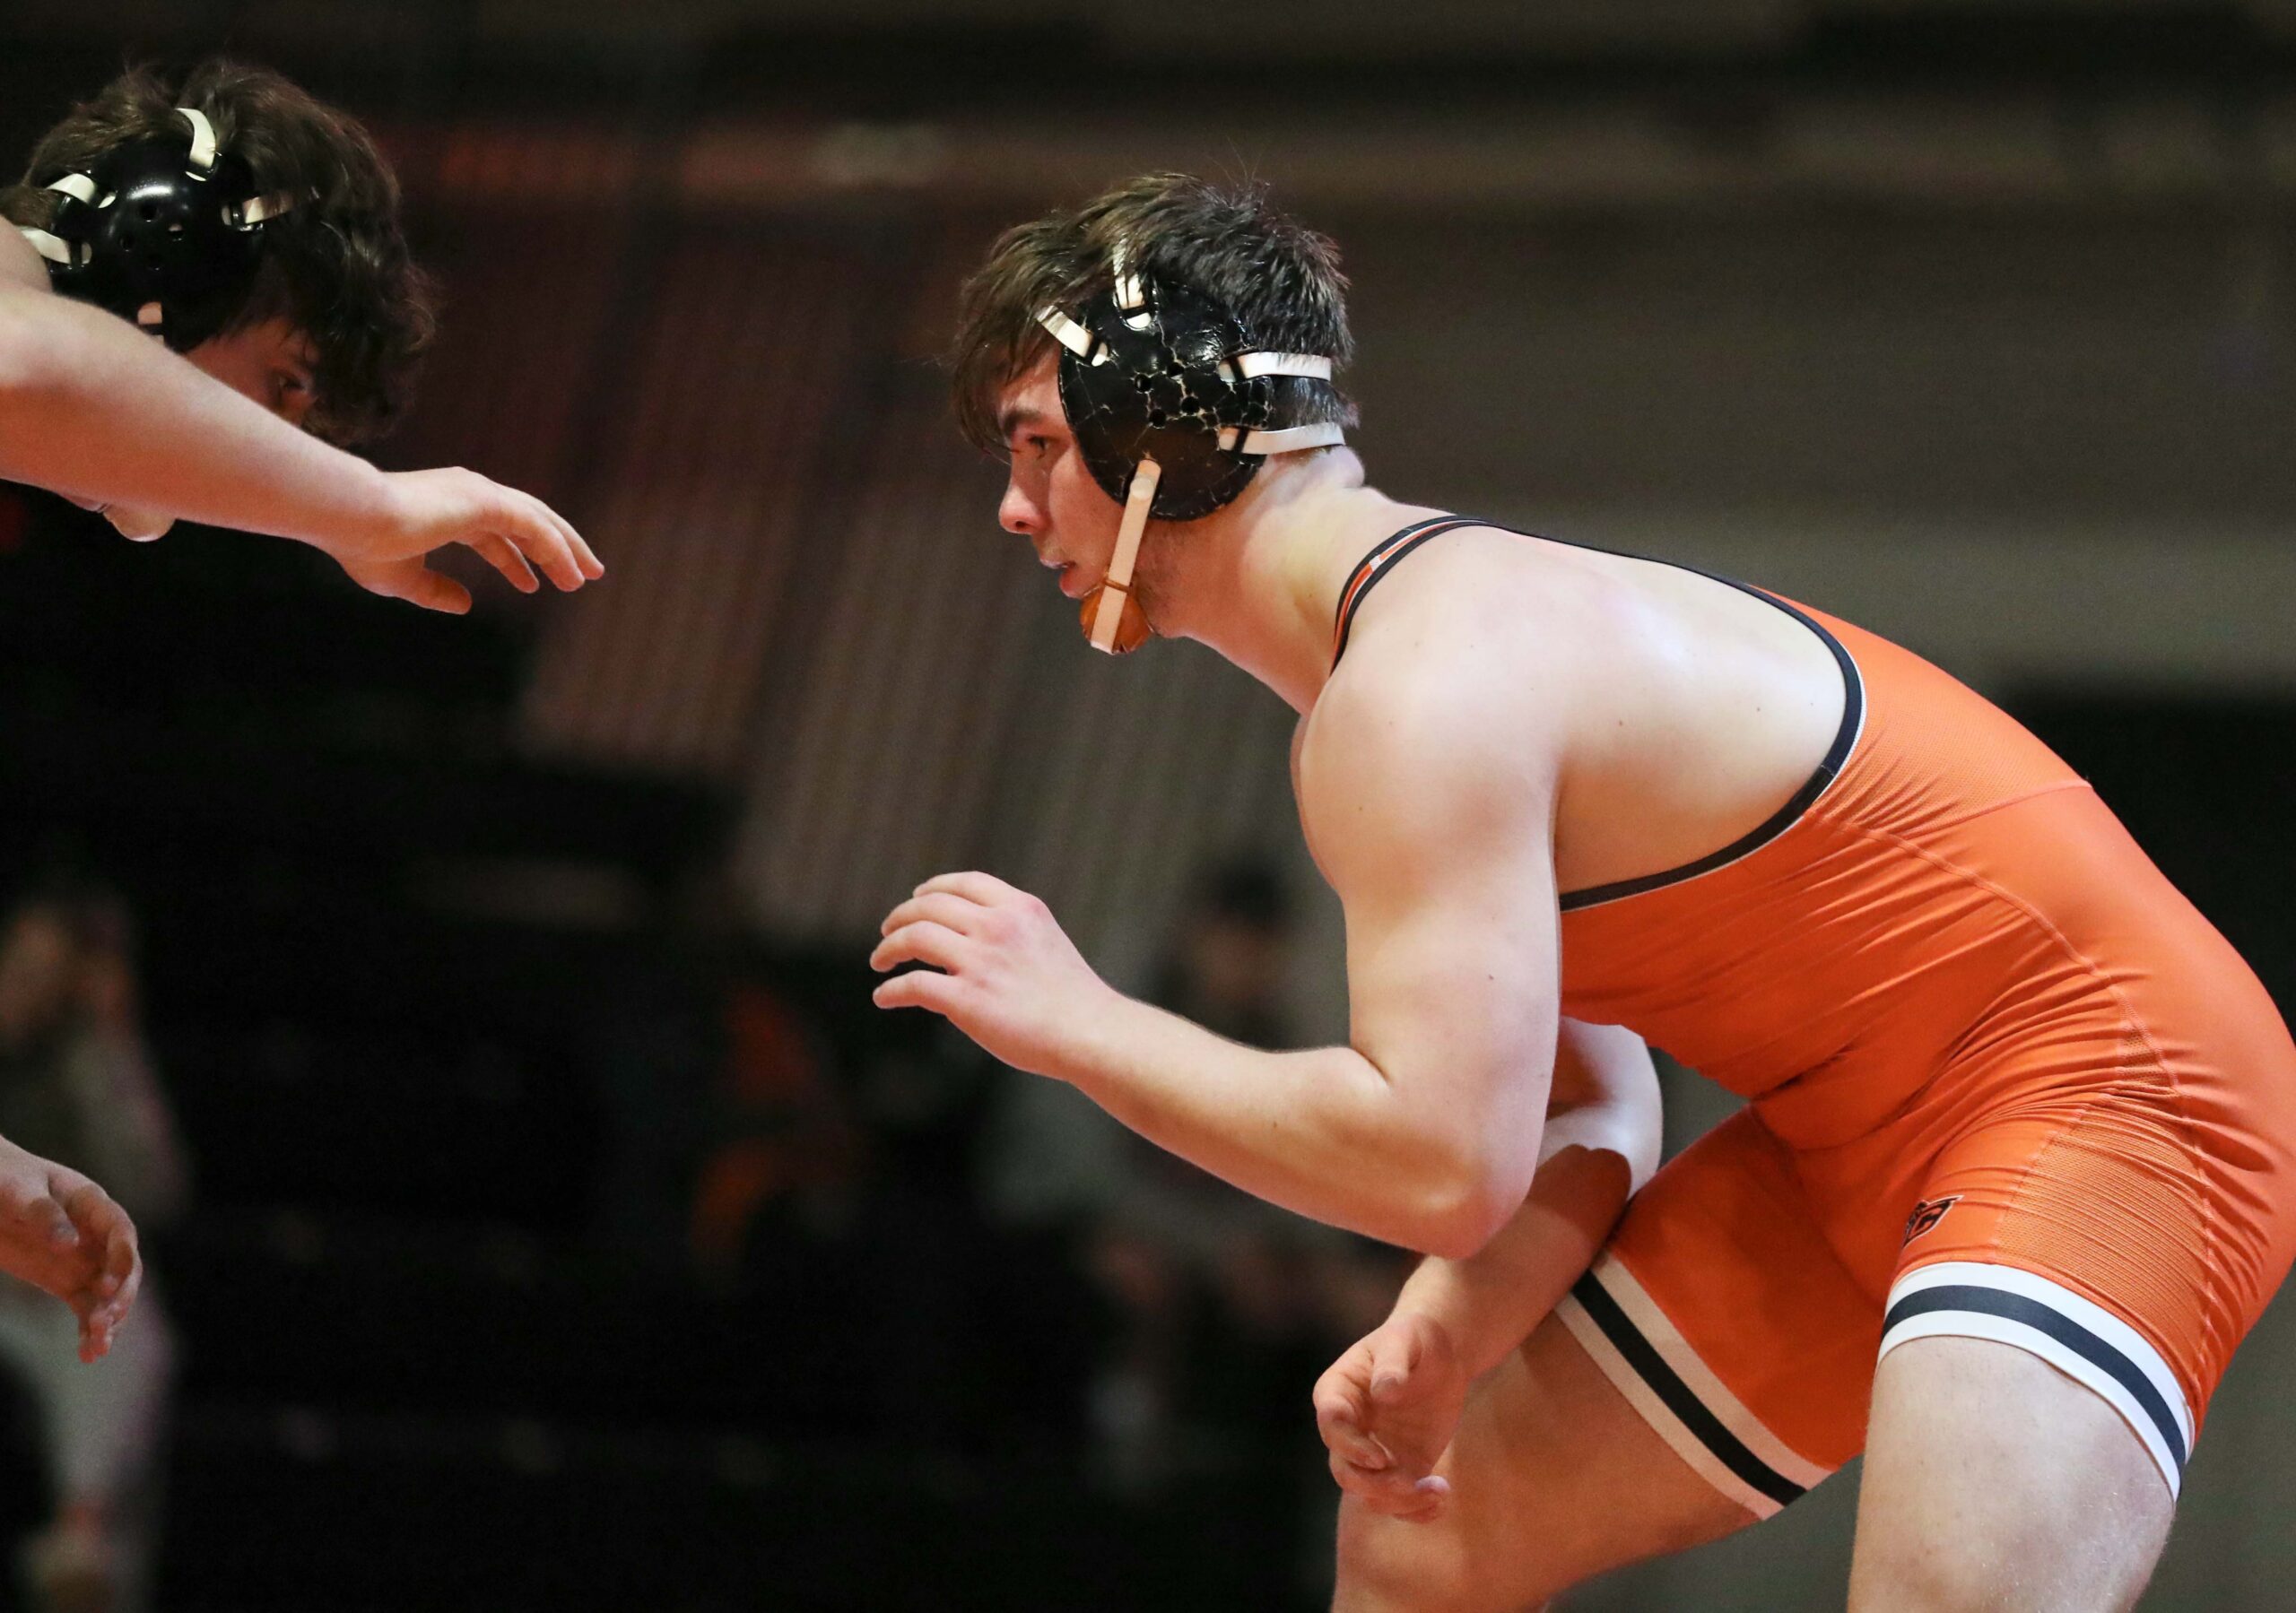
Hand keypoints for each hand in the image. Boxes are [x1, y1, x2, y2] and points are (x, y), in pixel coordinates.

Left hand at [0, 1139, 140, 1362]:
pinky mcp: (67, 1281)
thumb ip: (44, 1216)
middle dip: (119, 1296)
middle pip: (124, 1268)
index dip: (122, 1256)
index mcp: (91, 1204)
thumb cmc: (4, 1179)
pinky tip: (89, 1354)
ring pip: (109, 1294)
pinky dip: (89, 1331)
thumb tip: (70, 1244)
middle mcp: (96, 1235)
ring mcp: (84, 1259)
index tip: (111, 1283)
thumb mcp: (18, 1192)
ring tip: (97, 1346)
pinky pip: (86, 1308)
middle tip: (103, 1319)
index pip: (119, 1230)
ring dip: (108, 1320)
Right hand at [333, 466, 603, 613]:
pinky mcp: (485, 500)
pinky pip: (533, 526)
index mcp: (449, 509)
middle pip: (527, 521)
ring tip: (589, 576)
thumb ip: (435, 591)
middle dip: (558, 547)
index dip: (516, 559)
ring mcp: (478, 493)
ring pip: (538, 521)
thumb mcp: (403, 578)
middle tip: (586, 573)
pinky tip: (569, 571)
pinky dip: (554, 547)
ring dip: (566, 549)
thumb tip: (467, 605)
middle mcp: (468, 494)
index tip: (533, 584)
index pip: (495, 533)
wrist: (350, 518)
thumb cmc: (365, 544)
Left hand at [871, 872, 1115, 1076]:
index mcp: (1020, 908)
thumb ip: (1012, 932)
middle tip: (887, 933)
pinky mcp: (966, 999)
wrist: (1090, 1033)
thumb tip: (968, 943)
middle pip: (929, 905)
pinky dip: (891, 991)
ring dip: (888, 948)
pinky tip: (884, 997)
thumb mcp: (1045, 942)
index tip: (917, 898)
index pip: (963, 883)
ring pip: (914, 937)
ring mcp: (980, 961)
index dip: (932, 888)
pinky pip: (913, 986)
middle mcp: (997, 926)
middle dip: (901, 916)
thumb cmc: (1073, 999)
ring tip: (880, 961)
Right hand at [1313, 1309, 1466, 1521]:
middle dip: (1374, 1484)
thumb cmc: (1416, 1338)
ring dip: (1400, 1501)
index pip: (1331, 1425)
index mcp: (1338, 1392)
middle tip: (1409, 1482)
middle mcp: (1348, 1429)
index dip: (1351, 1446)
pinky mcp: (1399, 1468)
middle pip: (1345, 1470)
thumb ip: (1392, 1362)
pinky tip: (1441, 1499)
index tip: (1382, 1457)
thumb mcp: (1406, 1339)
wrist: (1441, 1356)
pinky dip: (1416, 1510)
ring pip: (1370, 1494)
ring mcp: (1372, 1453)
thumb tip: (1385, 1391)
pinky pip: (1398, 1501)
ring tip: (1438, 1491)